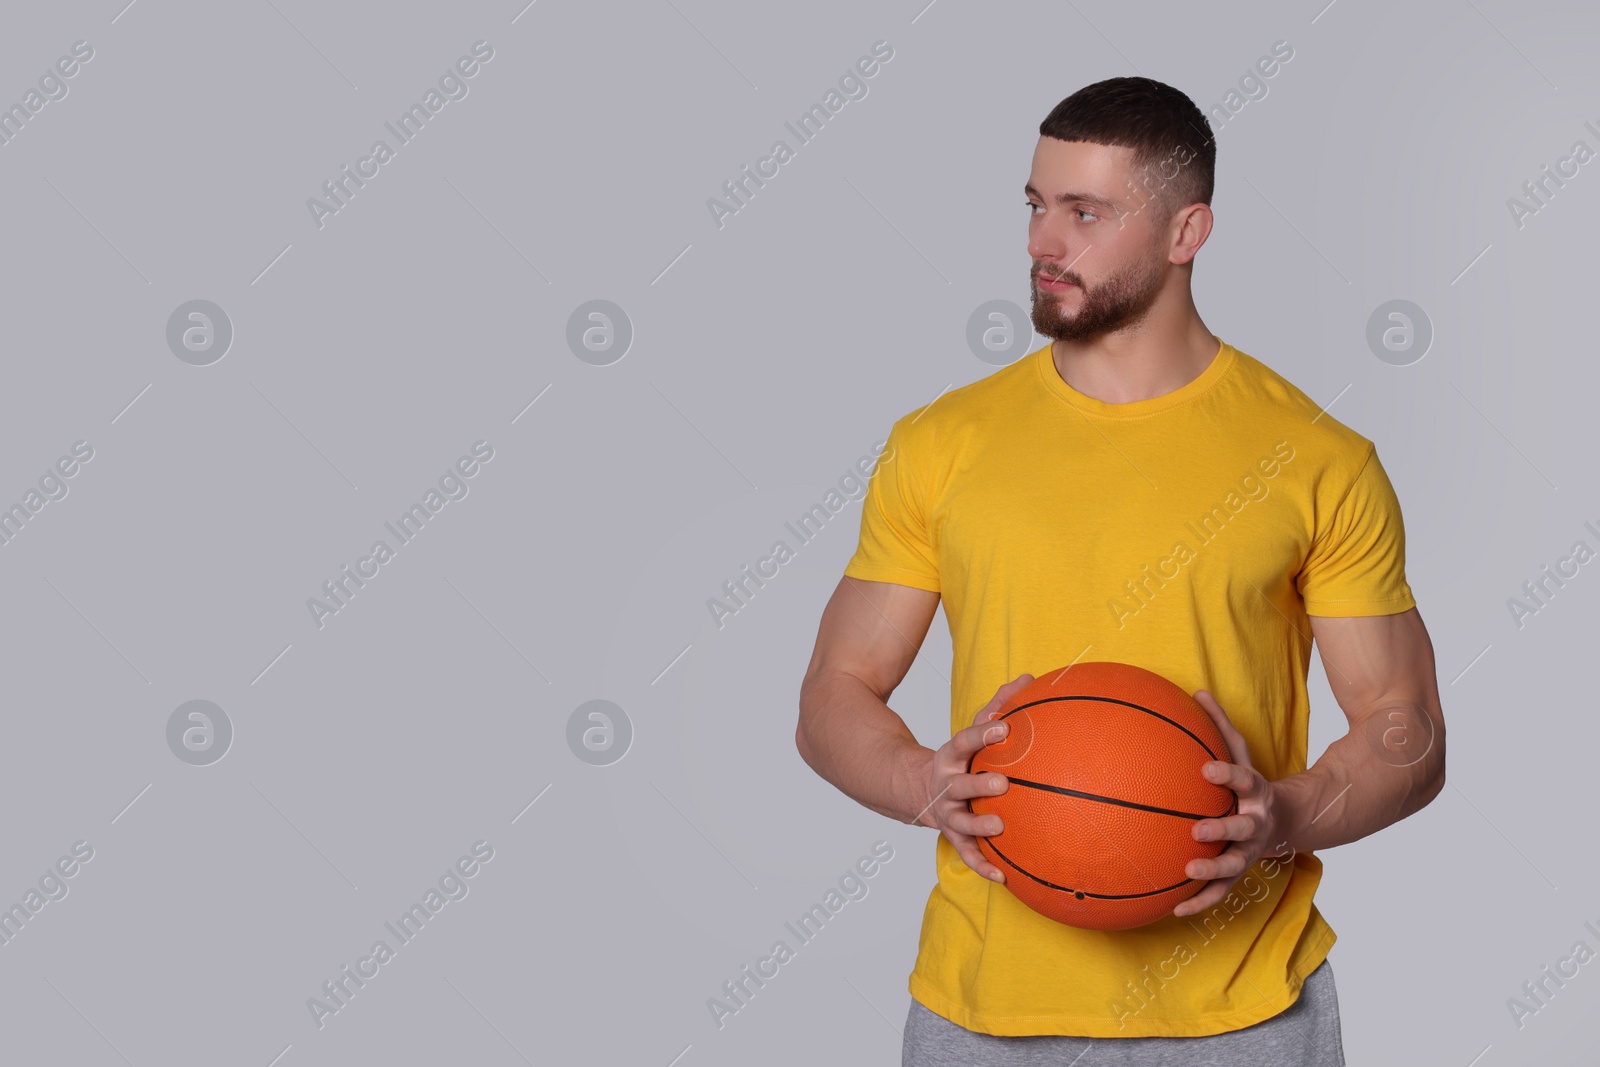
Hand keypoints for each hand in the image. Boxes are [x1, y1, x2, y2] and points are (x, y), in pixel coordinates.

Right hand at [912, 673, 1033, 883]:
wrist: (920, 789)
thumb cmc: (961, 758)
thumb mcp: (973, 731)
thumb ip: (999, 706)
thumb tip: (1030, 679)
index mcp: (951, 756)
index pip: (963, 742)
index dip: (981, 735)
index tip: (1003, 728)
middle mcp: (946, 785)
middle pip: (958, 785)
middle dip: (978, 784)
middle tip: (1002, 783)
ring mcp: (948, 813)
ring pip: (960, 821)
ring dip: (979, 825)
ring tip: (1000, 826)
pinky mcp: (953, 836)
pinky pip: (967, 853)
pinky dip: (981, 865)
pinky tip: (1002, 877)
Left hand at [1174, 689, 1284, 917]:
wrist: (1283, 820)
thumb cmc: (1249, 782)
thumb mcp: (1238, 752)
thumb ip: (1219, 725)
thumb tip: (1196, 691)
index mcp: (1255, 793)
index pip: (1244, 780)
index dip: (1227, 775)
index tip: (1206, 768)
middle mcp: (1256, 824)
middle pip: (1243, 829)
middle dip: (1222, 829)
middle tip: (1198, 829)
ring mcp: (1249, 852)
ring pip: (1235, 865)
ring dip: (1214, 870)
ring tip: (1188, 870)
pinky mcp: (1239, 873)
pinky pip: (1220, 892)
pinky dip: (1201, 901)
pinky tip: (1176, 909)